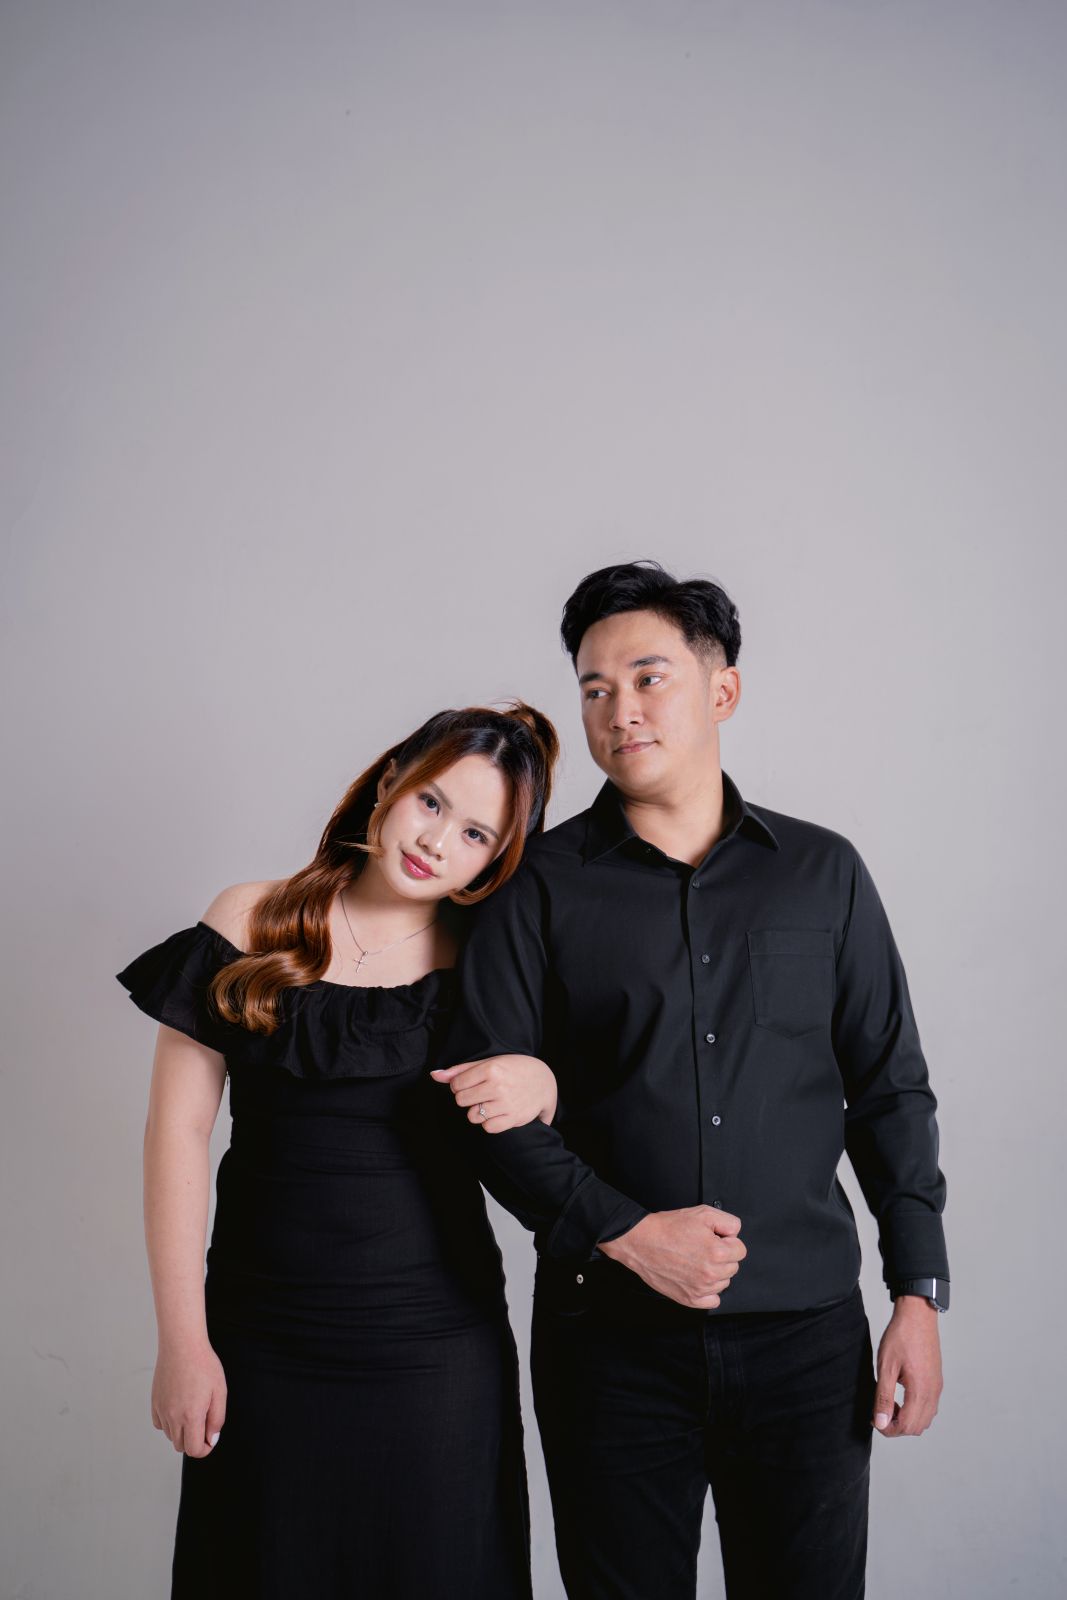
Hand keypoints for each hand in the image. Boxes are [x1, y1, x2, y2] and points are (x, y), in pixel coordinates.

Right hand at [151, 1338, 226, 1457]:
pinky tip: (179, 1408)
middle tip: (204, 1422)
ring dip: (182, 1431)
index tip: (210, 1439)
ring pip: (170, 1436)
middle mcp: (173, 1416)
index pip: (194, 1450)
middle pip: (181, 1446)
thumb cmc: (203, 1364)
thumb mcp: (220, 1391)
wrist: (181, 1344)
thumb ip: (217, 1419)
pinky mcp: (154, 1402)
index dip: (205, 1449)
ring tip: (193, 1410)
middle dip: (194, 1440)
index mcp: (191, 1416)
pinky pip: (160, 1424)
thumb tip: (211, 1439)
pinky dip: (169, 1423)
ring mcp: (161, 1410)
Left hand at [430, 1054, 558, 1130]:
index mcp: (491, 1068)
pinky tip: (496, 1112)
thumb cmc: (513, 1069)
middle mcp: (498, 1086)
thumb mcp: (489, 1063)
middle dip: (467, 1098)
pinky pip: (487, 1128)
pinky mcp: (513, 1118)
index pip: (456, 1084)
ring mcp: (506, 1103)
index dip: (460, 1085)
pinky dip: (488, 1122)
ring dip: (477, 1111)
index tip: (471, 1082)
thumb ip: (460, 1070)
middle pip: (461, 1101)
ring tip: (489, 1102)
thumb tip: (434, 1075)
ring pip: (472, 1116)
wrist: (544, 1081)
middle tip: (481, 1092)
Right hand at [597, 1205, 746, 1308]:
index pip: (740, 1250)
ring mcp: (700, 1288)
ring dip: (715, 1272)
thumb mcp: (702, 1213)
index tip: (715, 1239)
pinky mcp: (689, 1299)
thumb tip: (735, 1234)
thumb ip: (728, 1222)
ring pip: (723, 1282)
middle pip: (733, 1266)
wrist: (642, 1241)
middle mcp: (711, 1273)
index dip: (728, 1241)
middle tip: (702, 1247)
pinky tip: (697, 1277)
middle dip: (722, 1256)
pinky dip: (708, 1291)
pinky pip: (713, 1300)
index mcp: (717, 1252)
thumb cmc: (667, 1228)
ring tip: (696, 1259)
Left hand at [871, 1296, 943, 1436]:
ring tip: (890, 1403)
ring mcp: (937, 1387)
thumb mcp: (886, 1367)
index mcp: (920, 1390)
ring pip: (925, 1419)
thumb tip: (880, 1422)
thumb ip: (883, 1397)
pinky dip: (915, 1410)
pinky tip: (901, 1396)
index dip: (888, 1429)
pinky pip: (929, 1407)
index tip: (874, 1420)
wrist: (917, 1316)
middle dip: (897, 1427)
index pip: (907, 1426)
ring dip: (907, 1419)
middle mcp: (933, 1392)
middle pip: (917, 1427)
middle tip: (880, 1412)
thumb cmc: (901, 1337)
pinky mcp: (936, 1381)